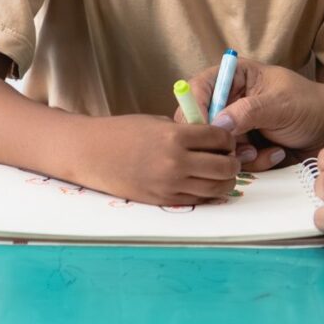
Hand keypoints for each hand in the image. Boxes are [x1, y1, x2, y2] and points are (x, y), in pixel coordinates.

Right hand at [64, 113, 240, 205]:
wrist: (91, 153)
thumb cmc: (122, 132)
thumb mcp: (158, 122)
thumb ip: (187, 131)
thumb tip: (214, 140)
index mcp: (176, 136)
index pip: (221, 138)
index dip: (228, 138)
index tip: (226, 139)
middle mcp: (176, 162)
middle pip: (225, 167)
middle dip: (233, 162)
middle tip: (230, 158)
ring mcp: (170, 184)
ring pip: (216, 188)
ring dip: (224, 181)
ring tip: (220, 173)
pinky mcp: (163, 200)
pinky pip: (197, 200)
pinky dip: (206, 193)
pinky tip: (202, 183)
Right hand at [183, 59, 323, 155]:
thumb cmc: (311, 105)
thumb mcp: (281, 104)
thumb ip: (248, 111)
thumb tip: (217, 125)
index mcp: (234, 76)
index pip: (198, 88)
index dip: (195, 109)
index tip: (204, 129)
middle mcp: (230, 100)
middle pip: (200, 122)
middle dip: (218, 139)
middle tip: (236, 147)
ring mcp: (236, 126)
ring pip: (216, 147)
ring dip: (239, 154)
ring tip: (262, 149)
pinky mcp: (245, 147)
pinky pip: (234, 161)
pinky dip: (254, 162)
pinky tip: (275, 153)